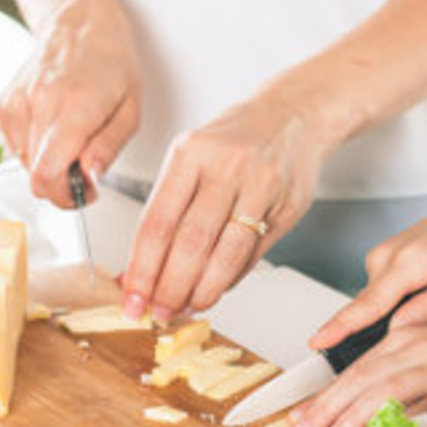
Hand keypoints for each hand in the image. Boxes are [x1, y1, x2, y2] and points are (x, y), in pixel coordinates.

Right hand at [0, 0, 140, 206]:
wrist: (79, 24)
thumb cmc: (110, 62)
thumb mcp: (130, 109)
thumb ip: (108, 148)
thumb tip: (90, 178)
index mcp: (75, 105)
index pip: (48, 174)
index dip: (65, 195)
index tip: (82, 192)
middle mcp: (40, 102)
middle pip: (35, 175)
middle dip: (61, 182)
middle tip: (82, 167)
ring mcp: (17, 103)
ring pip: (24, 163)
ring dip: (48, 162)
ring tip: (71, 138)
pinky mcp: (4, 104)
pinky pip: (16, 146)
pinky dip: (35, 147)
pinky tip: (53, 127)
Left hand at [120, 90, 329, 319]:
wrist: (293, 114)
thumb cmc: (236, 140)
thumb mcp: (193, 156)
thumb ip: (168, 209)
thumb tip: (138, 268)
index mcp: (190, 153)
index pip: (157, 222)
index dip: (142, 268)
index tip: (133, 296)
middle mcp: (225, 166)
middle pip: (189, 242)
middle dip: (171, 287)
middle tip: (160, 311)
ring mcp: (259, 184)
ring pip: (225, 253)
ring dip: (203, 289)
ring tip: (189, 306)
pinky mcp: (286, 204)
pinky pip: (253, 252)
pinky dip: (232, 277)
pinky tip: (217, 287)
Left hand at [289, 320, 426, 426]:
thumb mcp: (426, 360)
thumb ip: (397, 381)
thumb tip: (359, 413)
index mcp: (401, 338)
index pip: (354, 369)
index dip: (326, 395)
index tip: (301, 417)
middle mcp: (413, 344)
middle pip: (360, 376)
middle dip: (328, 405)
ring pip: (385, 387)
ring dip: (356, 413)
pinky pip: (422, 399)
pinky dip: (398, 415)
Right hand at [308, 194, 426, 351]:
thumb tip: (397, 330)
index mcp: (408, 261)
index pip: (368, 303)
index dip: (340, 327)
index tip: (317, 342)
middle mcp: (386, 255)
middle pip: (370, 310)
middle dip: (388, 331)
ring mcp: (381, 256)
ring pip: (378, 305)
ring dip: (400, 314)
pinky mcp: (383, 259)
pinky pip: (382, 294)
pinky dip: (400, 303)